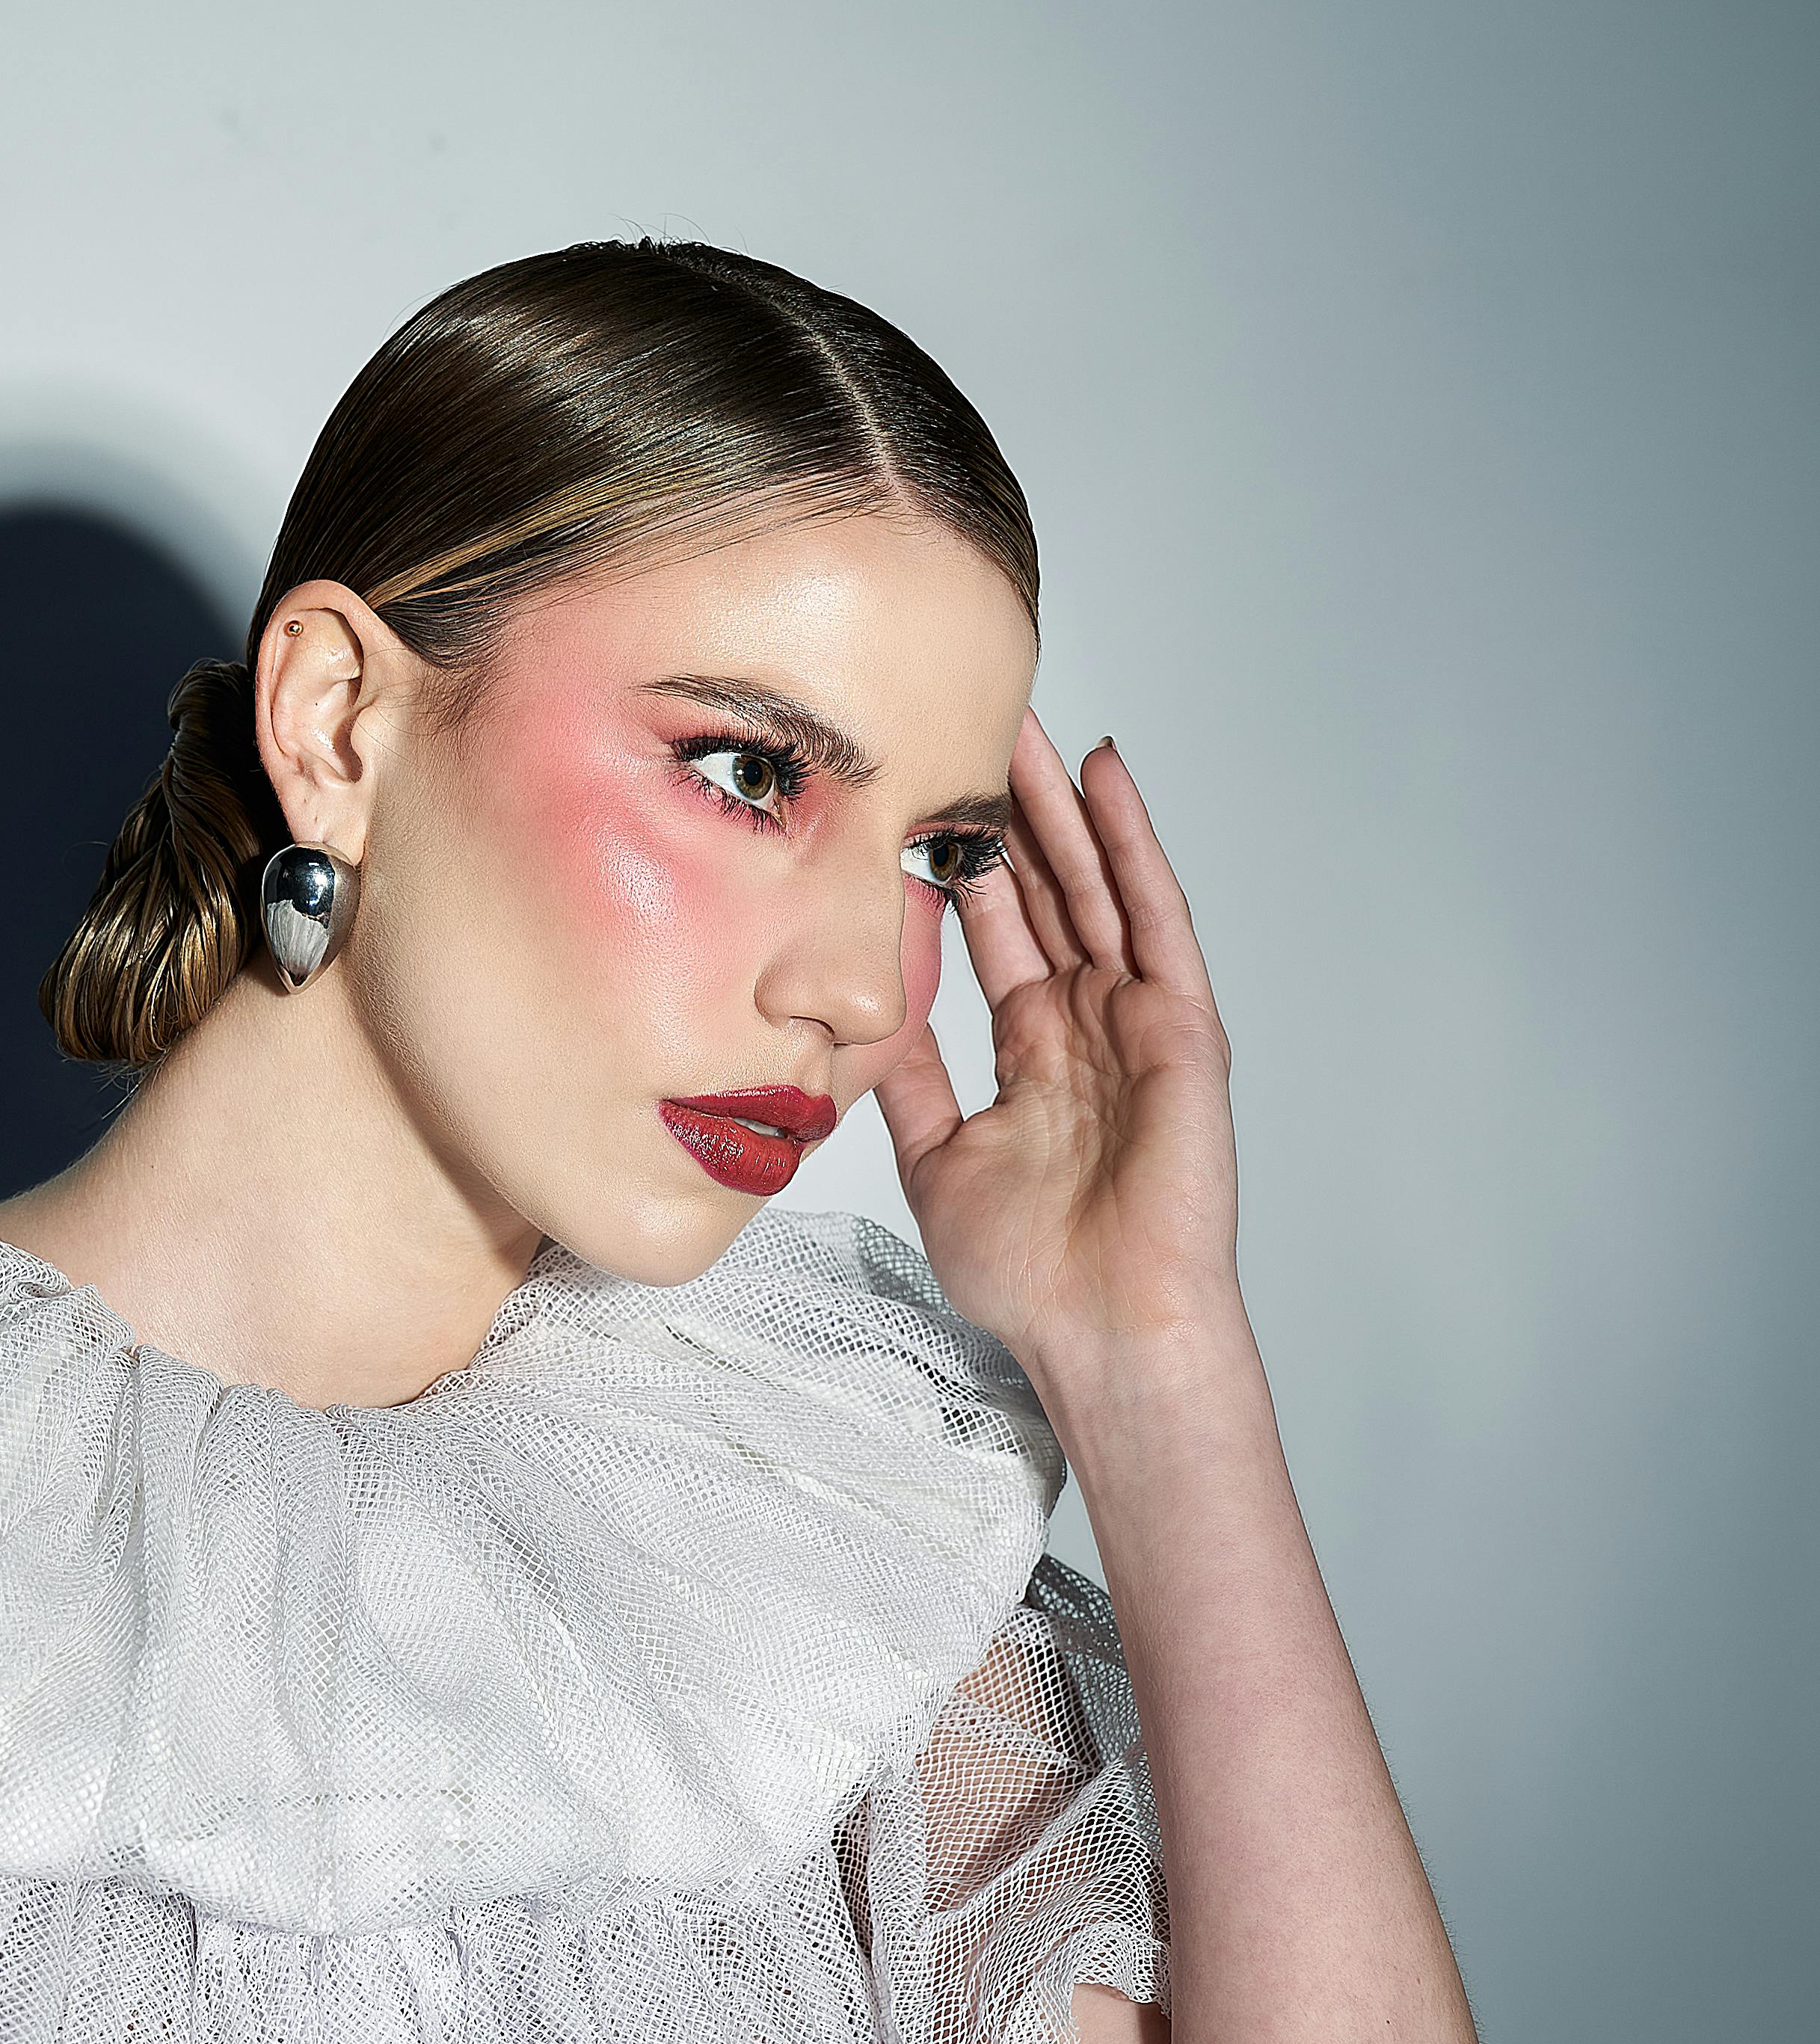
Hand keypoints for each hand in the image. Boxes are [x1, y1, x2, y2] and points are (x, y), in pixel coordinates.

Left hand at [874, 713, 1239, 1379]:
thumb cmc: (1031, 1271)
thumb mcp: (936, 1157)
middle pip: (1047, 887)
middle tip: (973, 717)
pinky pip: (1154, 913)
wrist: (1101, 1327)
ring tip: (1026, 720)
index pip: (997, 926)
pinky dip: (1131, 841)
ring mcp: (1137, 1016)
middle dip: (1010, 807)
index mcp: (1035, 1048)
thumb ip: (911, 1078)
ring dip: (1061, 803)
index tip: (921, 788)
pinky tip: (1105, 776)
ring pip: (1094, 882)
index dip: (963, 857)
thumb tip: (864, 1013)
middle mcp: (1088, 1020)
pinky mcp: (1180, 1023)